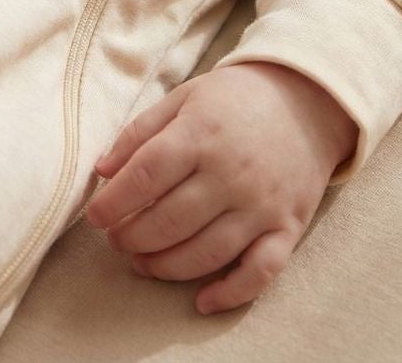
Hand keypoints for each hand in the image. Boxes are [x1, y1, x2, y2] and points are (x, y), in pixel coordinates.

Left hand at [84, 61, 360, 315]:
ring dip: (166, 266)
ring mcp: (262, 205)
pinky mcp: (288, 228)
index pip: (145, 176)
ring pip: (207, 252)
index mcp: (200, 135)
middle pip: (170, 221)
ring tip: (141, 262)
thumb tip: (101, 171)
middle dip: (133, 238)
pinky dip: (231, 293)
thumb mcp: (182, 99)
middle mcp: (232, 174)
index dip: (113, 203)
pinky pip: (261, 271)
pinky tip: (201, 301)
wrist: (307, 102)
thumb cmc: (233, 101)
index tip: (95, 217)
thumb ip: (138, 134)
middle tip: (116, 240)